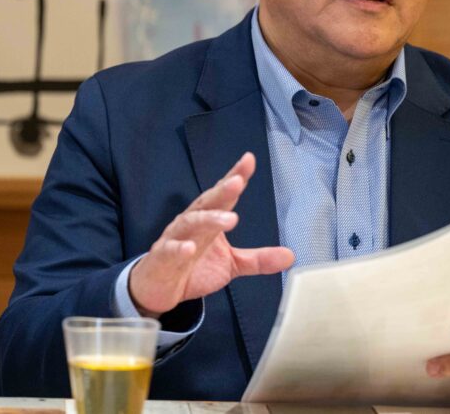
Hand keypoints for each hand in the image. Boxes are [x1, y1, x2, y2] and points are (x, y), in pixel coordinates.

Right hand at [129, 152, 294, 316]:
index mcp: (209, 219)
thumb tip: (290, 256)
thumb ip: (258, 259)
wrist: (158, 287)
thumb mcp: (231, 264)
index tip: (249, 161)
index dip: (235, 176)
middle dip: (222, 191)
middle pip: (207, 203)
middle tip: (238, 182)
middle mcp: (191, 223)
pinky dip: (178, 248)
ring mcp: (175, 239)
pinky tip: (189, 248)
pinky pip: (169, 250)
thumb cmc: (192, 268)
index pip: (223, 195)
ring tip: (229, 218)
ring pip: (190, 222)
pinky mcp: (161, 258)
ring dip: (208, 218)